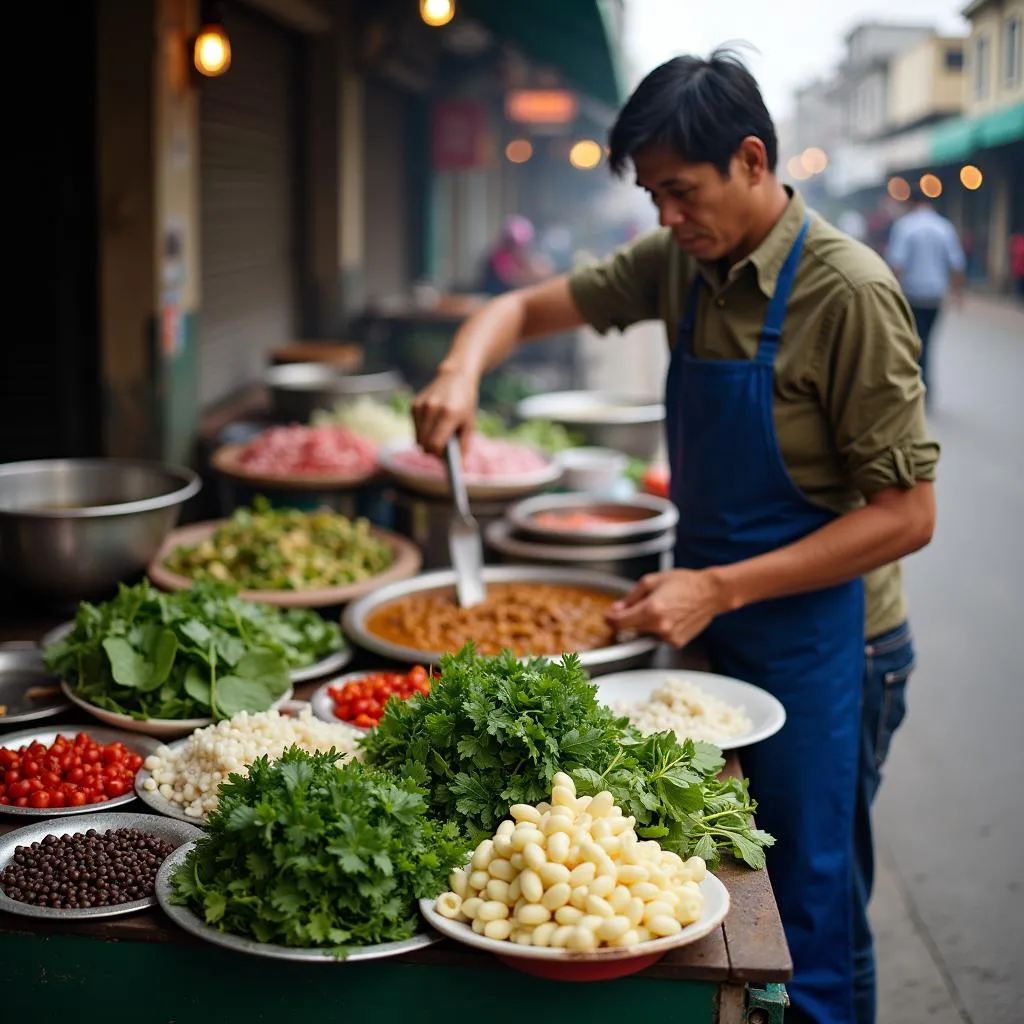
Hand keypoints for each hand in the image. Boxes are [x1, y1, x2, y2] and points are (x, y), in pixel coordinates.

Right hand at [412, 367, 479, 455]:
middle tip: (442, 451)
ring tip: (439, 438)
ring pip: (418, 438)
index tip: (444, 458)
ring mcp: (421, 406)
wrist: (455, 376)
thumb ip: (465, 447)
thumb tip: (460, 468)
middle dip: (432, 451)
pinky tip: (433, 425)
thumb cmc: (466, 403)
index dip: (438, 455)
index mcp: (449, 414)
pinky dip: (423, 432)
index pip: (435, 445)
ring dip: (427, 443)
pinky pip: (416, 429)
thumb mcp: (470, 424)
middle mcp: (432, 409)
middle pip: (424, 444)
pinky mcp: (414, 405)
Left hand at [605, 569, 728, 647]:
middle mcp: (659, 626)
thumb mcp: (651, 581)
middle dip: (630, 618)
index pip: (618, 622)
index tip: (608, 616)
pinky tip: (671, 616)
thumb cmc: (685, 583)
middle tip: (640, 605)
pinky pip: (659, 636)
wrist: (711, 593)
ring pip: (645, 633)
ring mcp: (668, 637)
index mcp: (651, 610)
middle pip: (631, 629)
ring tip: (663, 608)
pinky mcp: (676, 642)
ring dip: (646, 623)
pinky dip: (660, 628)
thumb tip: (618, 608)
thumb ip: (631, 597)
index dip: (610, 618)